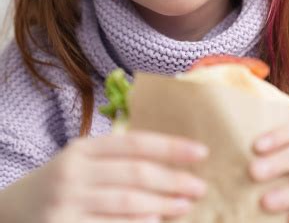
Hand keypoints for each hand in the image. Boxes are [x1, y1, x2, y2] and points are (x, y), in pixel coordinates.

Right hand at [0, 130, 208, 222]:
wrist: (16, 209)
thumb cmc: (63, 179)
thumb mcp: (84, 158)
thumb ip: (118, 155)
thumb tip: (169, 159)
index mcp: (84, 148)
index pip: (135, 143)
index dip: (170, 146)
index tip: (200, 152)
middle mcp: (75, 172)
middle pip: (135, 174)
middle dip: (173, 180)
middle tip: (199, 185)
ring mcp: (69, 203)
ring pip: (127, 203)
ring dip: (163, 204)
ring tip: (186, 204)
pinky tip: (157, 220)